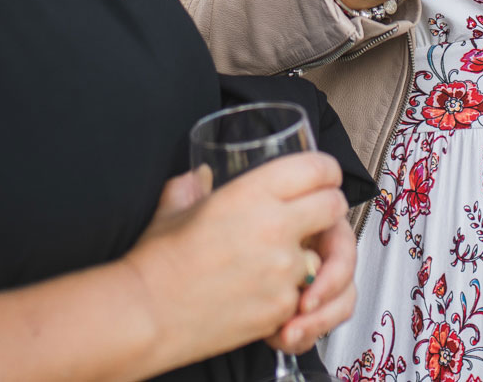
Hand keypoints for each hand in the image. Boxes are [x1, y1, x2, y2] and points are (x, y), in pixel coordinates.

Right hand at [122, 153, 348, 362]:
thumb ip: (195, 184)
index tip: (324, 178)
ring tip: (276, 261)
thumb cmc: (159, 261)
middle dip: (328, 209)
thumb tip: (202, 175)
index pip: (318, 168)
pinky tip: (262, 290)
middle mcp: (274, 226)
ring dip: (308, 255)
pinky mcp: (281, 306)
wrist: (148, 314)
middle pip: (334, 206)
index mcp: (252, 193)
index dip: (326, 172)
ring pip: (323, 255)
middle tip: (314, 216)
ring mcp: (282, 269)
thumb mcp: (176, 206)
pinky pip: (304, 293)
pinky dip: (291, 292)